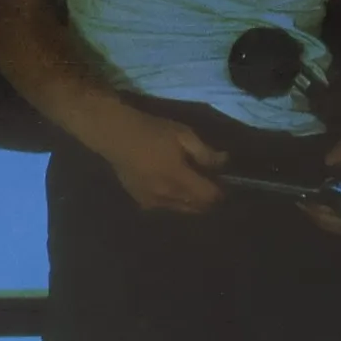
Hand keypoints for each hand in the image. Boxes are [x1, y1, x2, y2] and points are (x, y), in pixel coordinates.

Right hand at [99, 109, 228, 212]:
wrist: (117, 136)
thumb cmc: (152, 131)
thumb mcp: (183, 135)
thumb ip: (204, 152)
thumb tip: (224, 162)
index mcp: (180, 180)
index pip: (208, 196)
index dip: (220, 193)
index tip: (223, 183)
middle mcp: (168, 197)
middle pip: (196, 207)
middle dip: (207, 199)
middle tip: (210, 185)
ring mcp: (153, 202)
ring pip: (181, 209)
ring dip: (190, 202)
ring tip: (193, 187)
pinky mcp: (141, 202)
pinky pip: (165, 207)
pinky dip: (173, 201)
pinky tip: (172, 188)